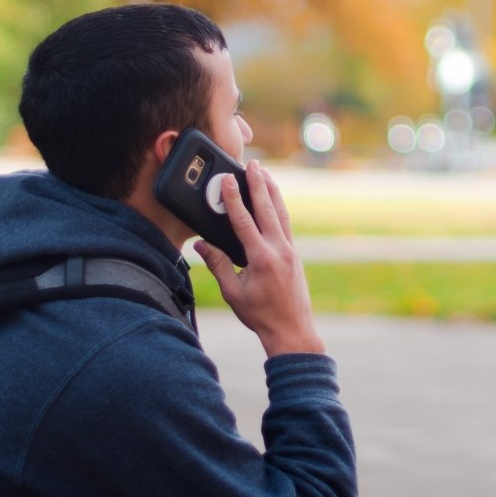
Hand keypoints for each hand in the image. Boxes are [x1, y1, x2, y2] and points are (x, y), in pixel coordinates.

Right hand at [189, 161, 324, 357]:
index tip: (228, 179)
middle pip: (268, 209)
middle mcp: (279, 250)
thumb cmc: (261, 316)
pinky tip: (274, 201)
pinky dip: (279, 209)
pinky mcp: (294, 255)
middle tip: (252, 164)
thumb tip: (201, 245)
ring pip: (281, 214)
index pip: (244, 221)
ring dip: (272, 192)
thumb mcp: (233, 293)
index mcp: (262, 258)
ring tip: (265, 174)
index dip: (234, 198)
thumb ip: (218, 265)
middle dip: (258, 185)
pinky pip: (286, 225)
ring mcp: (290, 251)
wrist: (292, 331)